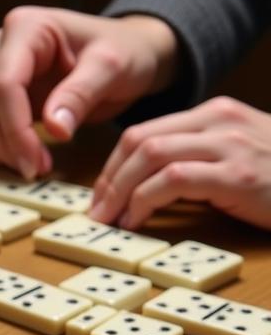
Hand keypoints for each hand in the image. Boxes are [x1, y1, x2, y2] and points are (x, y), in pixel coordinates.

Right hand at [0, 8, 178, 179]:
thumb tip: (54, 130)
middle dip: (2, 143)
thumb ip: (81, 94)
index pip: (3, 85)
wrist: (124, 55)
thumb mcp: (112, 67)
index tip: (37, 163)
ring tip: (32, 165)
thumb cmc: (123, 52)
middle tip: (35, 170)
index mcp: (25, 28)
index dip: (15, 130)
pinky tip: (22, 156)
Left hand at [90, 96, 270, 229]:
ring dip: (119, 191)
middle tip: (96, 212)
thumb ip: (195, 160)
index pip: (145, 131)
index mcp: (215, 114)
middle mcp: (219, 122)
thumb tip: (141, 187)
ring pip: (150, 155)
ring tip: (110, 220)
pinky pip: (173, 180)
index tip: (100, 195)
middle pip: (139, 140)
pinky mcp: (237, 174)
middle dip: (108, 179)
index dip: (113, 166)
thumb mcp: (234, 157)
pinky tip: (136, 220)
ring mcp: (229, 145)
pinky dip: (144, 201)